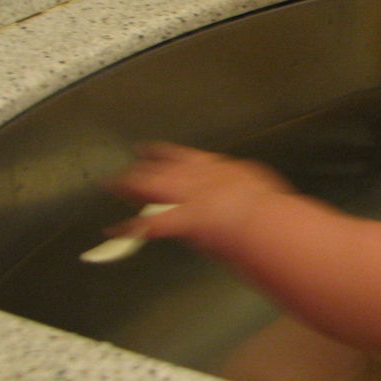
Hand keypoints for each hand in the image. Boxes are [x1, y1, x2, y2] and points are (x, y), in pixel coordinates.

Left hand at [106, 142, 293, 251]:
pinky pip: (148, 225)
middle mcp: (196, 176)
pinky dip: (129, 229)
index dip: (166, 154)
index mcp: (217, 167)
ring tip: (113, 183)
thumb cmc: (267, 203)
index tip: (150, 150)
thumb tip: (243, 180)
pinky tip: (113, 230)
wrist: (261, 214)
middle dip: (144, 166)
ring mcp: (185, 196)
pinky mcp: (177, 218)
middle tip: (129, 164)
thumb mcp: (255, 180)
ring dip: (131, 184)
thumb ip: (242, 181)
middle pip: (163, 167)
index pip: (185, 158)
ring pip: (151, 184)